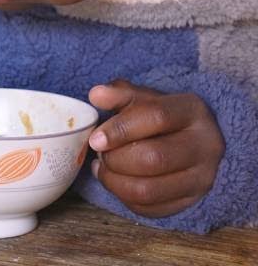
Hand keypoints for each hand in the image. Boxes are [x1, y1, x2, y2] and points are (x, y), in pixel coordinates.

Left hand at [88, 80, 223, 217]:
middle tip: (100, 153)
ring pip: (148, 190)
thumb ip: (119, 93)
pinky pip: (150, 209)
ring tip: (103, 168)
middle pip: (153, 158)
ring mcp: (203, 177)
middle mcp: (205, 145)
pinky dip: (124, 198)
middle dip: (115, 159)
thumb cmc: (162, 117)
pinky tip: (117, 182)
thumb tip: (96, 95)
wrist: (194, 139)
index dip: (120, 129)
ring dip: (114, 182)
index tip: (95, 139)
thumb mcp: (143, 98)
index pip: (155, 117)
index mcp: (192, 110)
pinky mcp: (192, 201)